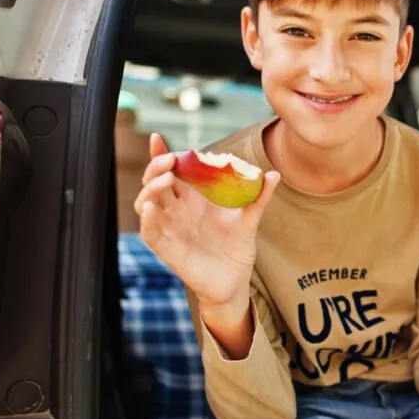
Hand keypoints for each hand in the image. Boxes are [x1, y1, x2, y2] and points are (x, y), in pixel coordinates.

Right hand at [135, 133, 280, 311]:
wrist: (235, 281)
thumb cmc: (236, 248)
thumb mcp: (249, 220)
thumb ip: (258, 198)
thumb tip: (273, 174)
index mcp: (191, 197)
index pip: (171, 171)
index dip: (161, 154)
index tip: (158, 137)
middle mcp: (176, 210)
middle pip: (154, 182)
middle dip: (156, 167)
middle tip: (170, 160)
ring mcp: (169, 228)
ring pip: (146, 203)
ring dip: (150, 189)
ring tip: (165, 179)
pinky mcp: (166, 248)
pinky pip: (149, 232)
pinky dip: (146, 219)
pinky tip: (151, 208)